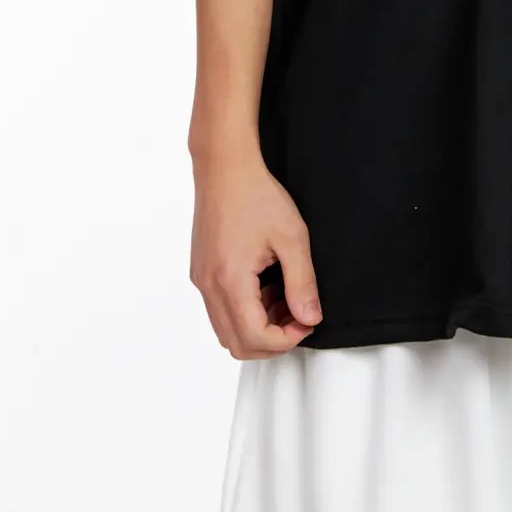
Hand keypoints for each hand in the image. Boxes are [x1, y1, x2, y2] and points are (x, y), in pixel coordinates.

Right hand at [189, 143, 322, 356]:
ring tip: (283, 297)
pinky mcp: (201, 272)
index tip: (307, 321)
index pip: (254, 338)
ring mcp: (201, 280)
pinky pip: (220, 309)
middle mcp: (209, 286)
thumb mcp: (292, 238)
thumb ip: (302, 283)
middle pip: (236, 344)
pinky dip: (244, 311)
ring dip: (257, 326)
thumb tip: (310, 317)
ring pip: (226, 330)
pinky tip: (265, 287)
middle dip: (272, 340)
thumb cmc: (256, 195)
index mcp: (230, 280)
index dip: (286, 340)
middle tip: (297, 315)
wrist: (225, 168)